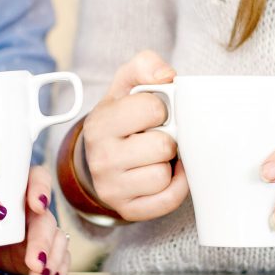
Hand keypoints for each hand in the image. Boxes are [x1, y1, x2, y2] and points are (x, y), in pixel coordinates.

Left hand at [0, 166, 71, 274]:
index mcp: (18, 185)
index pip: (38, 178)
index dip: (41, 189)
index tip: (36, 205)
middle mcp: (33, 206)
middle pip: (46, 218)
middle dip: (43, 241)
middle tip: (35, 260)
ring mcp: (41, 229)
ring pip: (58, 239)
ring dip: (52, 259)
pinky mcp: (43, 250)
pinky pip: (59, 258)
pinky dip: (57, 269)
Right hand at [83, 50, 188, 220]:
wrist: (102, 158)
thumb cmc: (122, 118)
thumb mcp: (126, 85)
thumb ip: (146, 66)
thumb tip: (167, 76)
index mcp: (100, 123)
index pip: (151, 108)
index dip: (161, 108)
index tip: (154, 113)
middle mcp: (100, 158)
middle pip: (161, 145)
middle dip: (167, 138)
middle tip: (156, 137)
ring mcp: (111, 188)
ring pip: (163, 175)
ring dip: (168, 164)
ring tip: (155, 157)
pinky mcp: (127, 209)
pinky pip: (168, 199)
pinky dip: (175, 186)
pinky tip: (166, 174)